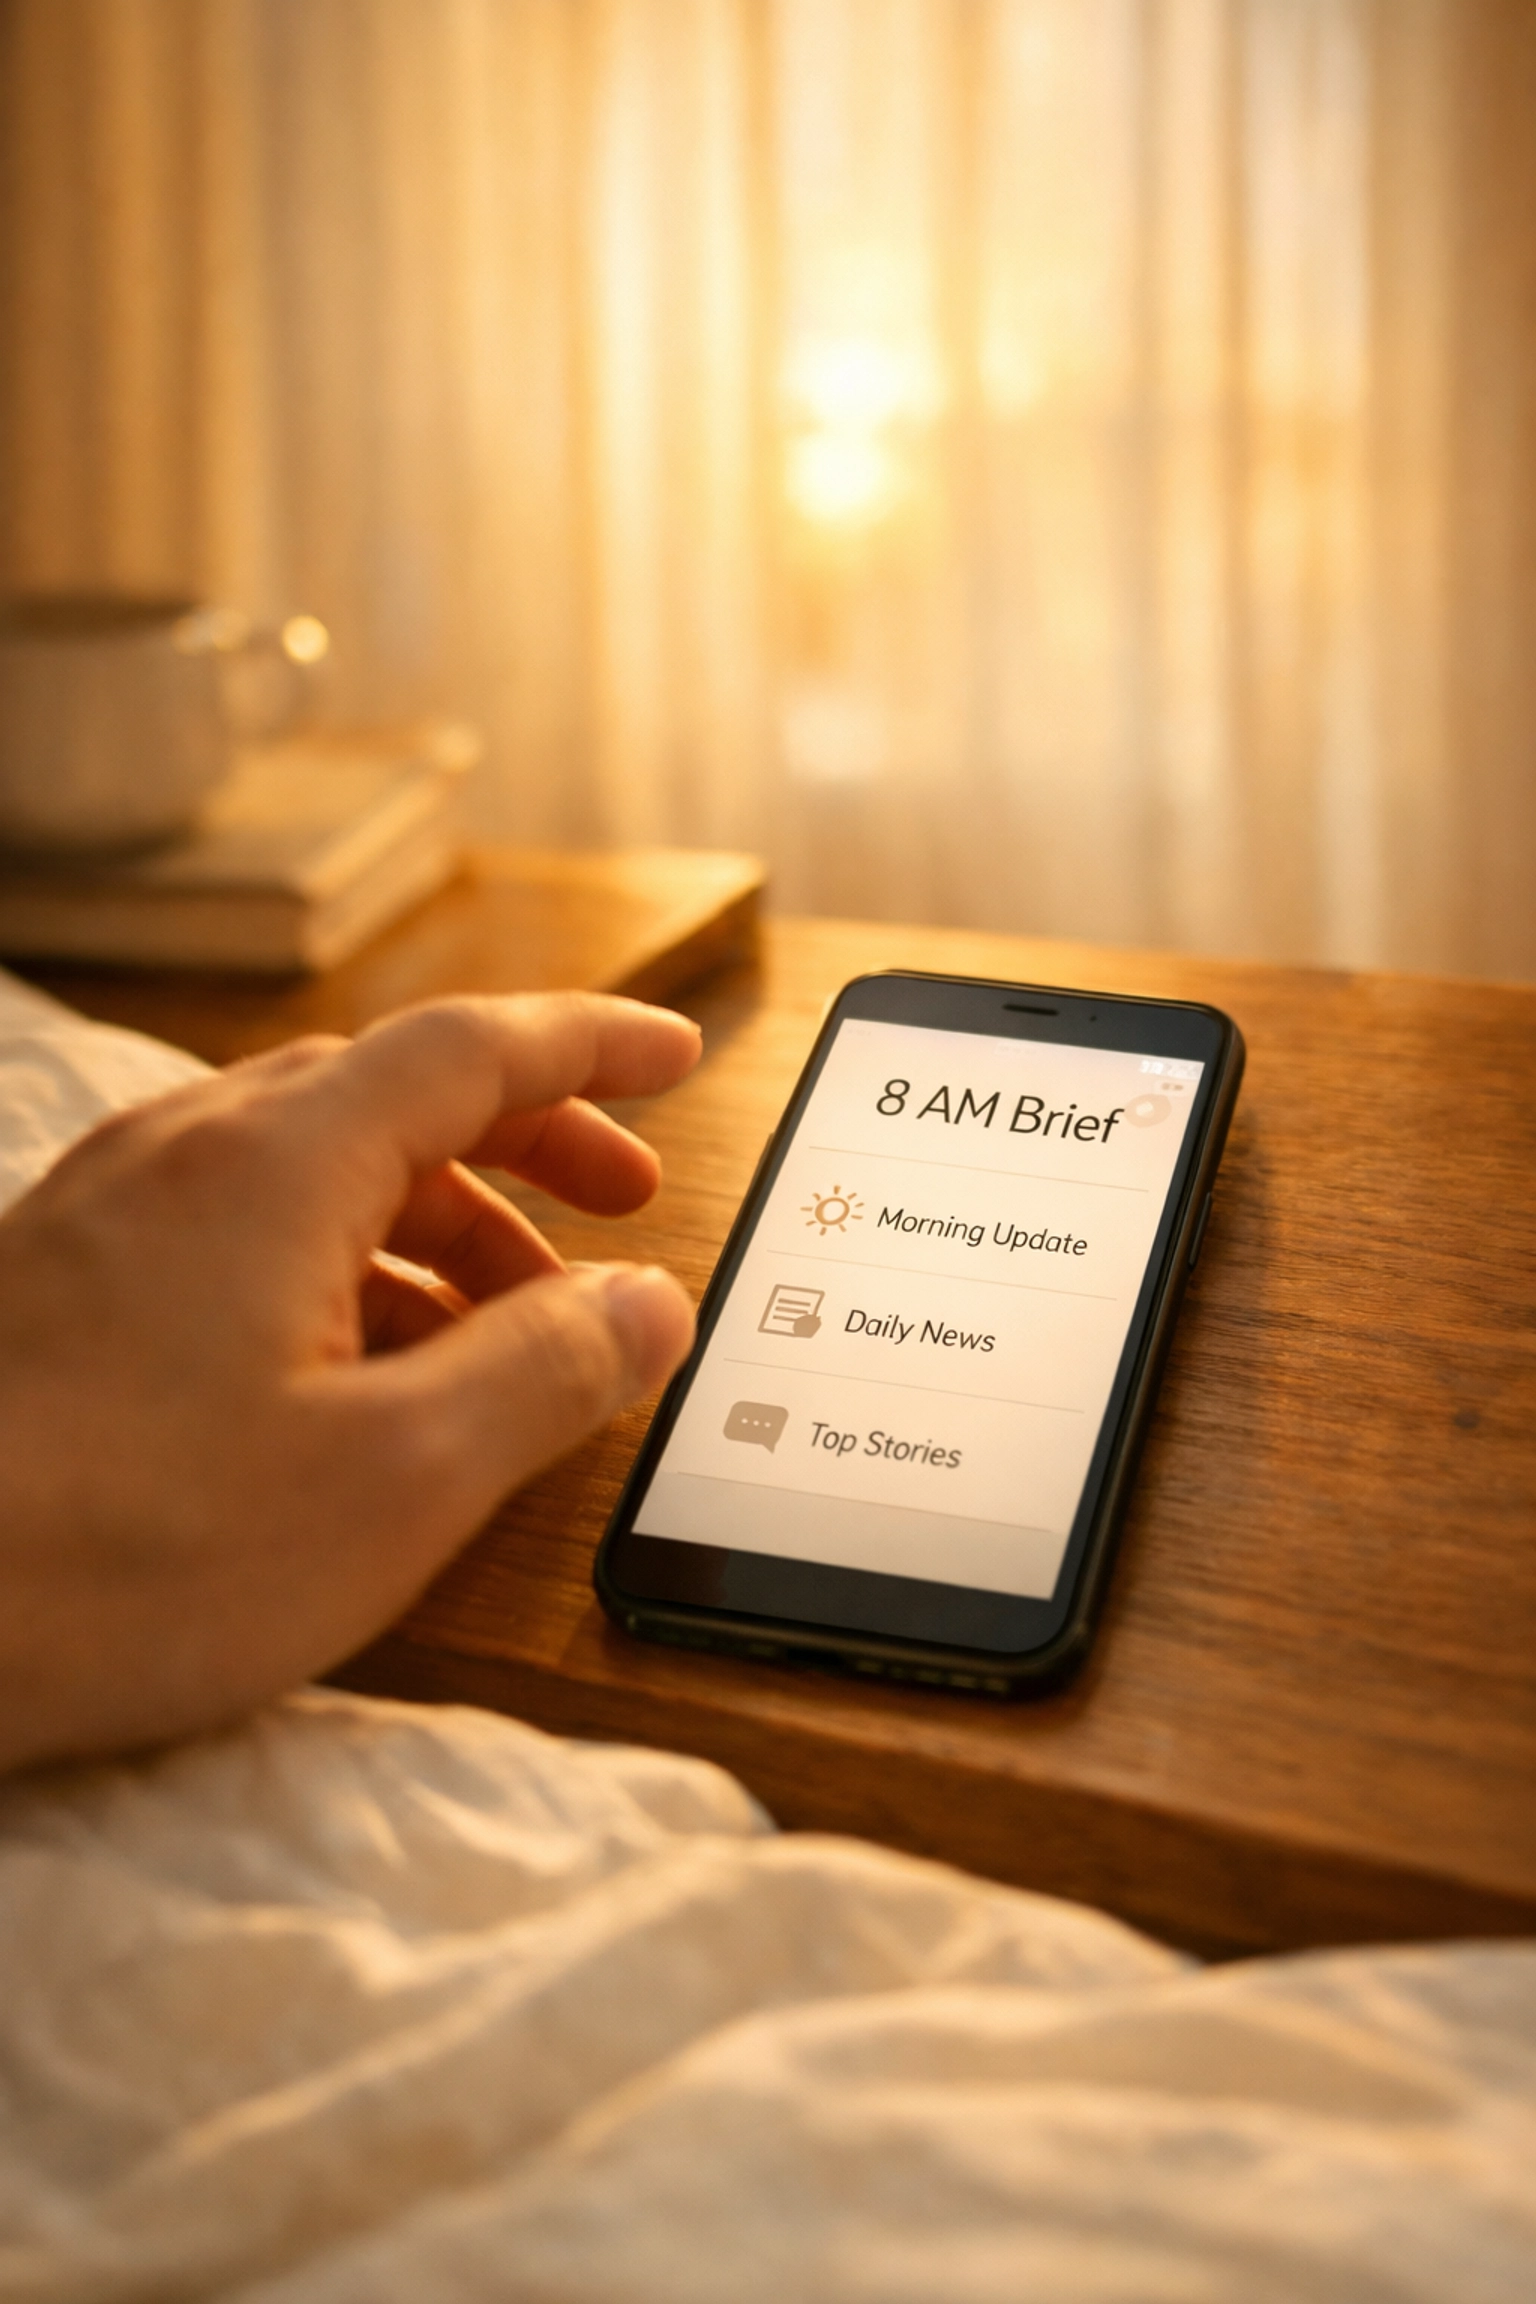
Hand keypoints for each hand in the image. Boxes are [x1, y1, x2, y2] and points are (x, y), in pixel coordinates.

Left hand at [0, 993, 700, 1773]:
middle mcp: (185, 1153)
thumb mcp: (392, 1478)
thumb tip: (646, 1306)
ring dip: (435, 1221)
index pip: (472, 1049)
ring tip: (507, 1327)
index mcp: (276, 1163)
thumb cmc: (117, 1553)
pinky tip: (359, 1374)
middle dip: (526, 1143)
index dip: (591, 1047)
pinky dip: (340, 1266)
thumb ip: (543, 1373)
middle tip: (620, 1203)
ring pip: (313, 1167)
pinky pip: (236, 1229)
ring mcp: (107, 1212)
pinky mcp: (61, 1285)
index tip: (676, 1058)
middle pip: (394, 1095)